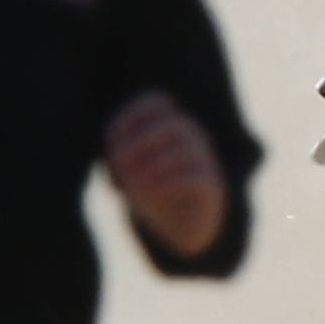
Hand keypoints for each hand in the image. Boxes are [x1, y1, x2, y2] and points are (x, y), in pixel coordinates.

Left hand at [104, 92, 228, 263]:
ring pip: (184, 151)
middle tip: (120, 168)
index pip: (155, 101)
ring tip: (132, 188)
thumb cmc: (150, 189)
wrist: (181, 222)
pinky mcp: (212, 185)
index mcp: (171, 122)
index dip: (130, 118)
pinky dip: (165, 186)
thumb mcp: (126, 172)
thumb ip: (119, 158)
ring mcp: (205, 159)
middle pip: (172, 124)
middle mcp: (192, 135)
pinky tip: (147, 199)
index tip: (112, 145)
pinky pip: (194, 178)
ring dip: (151, 169)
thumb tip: (119, 159)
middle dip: (140, 145)